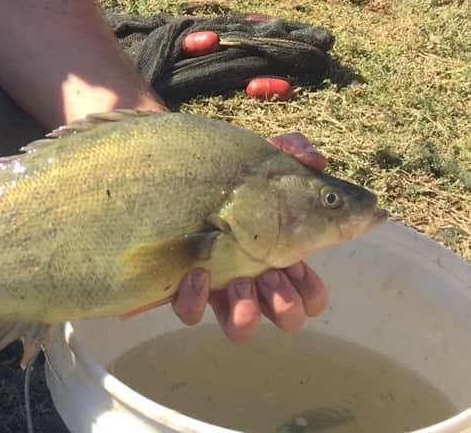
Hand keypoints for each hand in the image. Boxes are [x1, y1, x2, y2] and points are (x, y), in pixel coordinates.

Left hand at [172, 131, 329, 342]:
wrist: (161, 163)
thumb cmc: (218, 169)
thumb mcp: (255, 158)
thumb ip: (290, 151)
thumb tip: (316, 160)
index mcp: (274, 251)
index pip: (308, 291)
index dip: (310, 290)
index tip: (298, 265)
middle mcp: (249, 275)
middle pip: (285, 316)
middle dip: (285, 305)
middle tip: (271, 275)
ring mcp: (214, 284)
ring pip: (241, 326)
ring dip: (248, 312)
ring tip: (240, 284)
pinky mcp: (178, 285)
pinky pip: (190, 311)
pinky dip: (196, 299)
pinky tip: (196, 272)